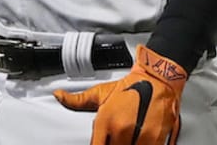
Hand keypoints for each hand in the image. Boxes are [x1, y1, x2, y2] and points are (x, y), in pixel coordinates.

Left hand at [54, 44, 187, 144]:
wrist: (157, 78)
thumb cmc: (130, 85)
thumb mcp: (100, 92)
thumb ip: (77, 100)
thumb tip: (58, 95)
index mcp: (105, 121)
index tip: (101, 142)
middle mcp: (121, 130)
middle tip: (114, 138)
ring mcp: (140, 136)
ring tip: (125, 139)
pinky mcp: (157, 139)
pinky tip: (138, 141)